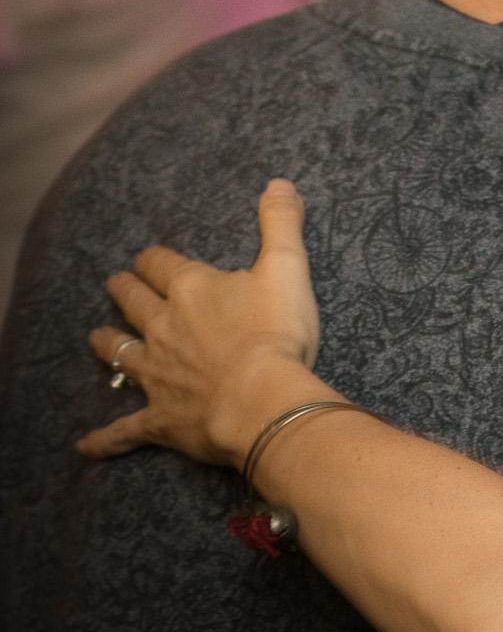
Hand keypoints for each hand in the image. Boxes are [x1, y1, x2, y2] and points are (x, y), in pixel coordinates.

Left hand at [79, 181, 325, 468]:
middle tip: (118, 285)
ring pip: (120, 353)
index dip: (155, 259)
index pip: (161, 264)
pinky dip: (106, 439)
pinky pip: (125, 429)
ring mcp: (157, 373)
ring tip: (98, 338)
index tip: (152, 258)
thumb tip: (278, 185)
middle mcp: (163, 327)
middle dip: (125, 290)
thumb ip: (280, 225)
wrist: (263, 400)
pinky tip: (87, 446)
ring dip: (109, 344)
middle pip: (133, 301)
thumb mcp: (287, 269)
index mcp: (191, 290)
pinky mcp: (159, 417)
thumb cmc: (277, 335)